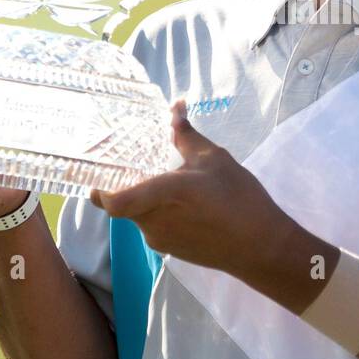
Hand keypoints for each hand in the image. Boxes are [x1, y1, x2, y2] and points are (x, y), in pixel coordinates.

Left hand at [89, 100, 296, 276]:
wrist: (261, 247)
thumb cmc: (238, 198)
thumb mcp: (214, 158)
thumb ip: (186, 135)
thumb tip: (175, 107)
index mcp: (161, 194)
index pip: (113, 201)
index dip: (99, 192)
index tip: (98, 176)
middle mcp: (153, 220)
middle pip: (125, 205)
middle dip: (131, 187)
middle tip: (143, 168)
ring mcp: (161, 239)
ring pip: (141, 216)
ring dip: (149, 200)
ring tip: (174, 184)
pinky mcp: (172, 251)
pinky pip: (157, 227)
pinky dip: (163, 214)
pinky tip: (189, 206)